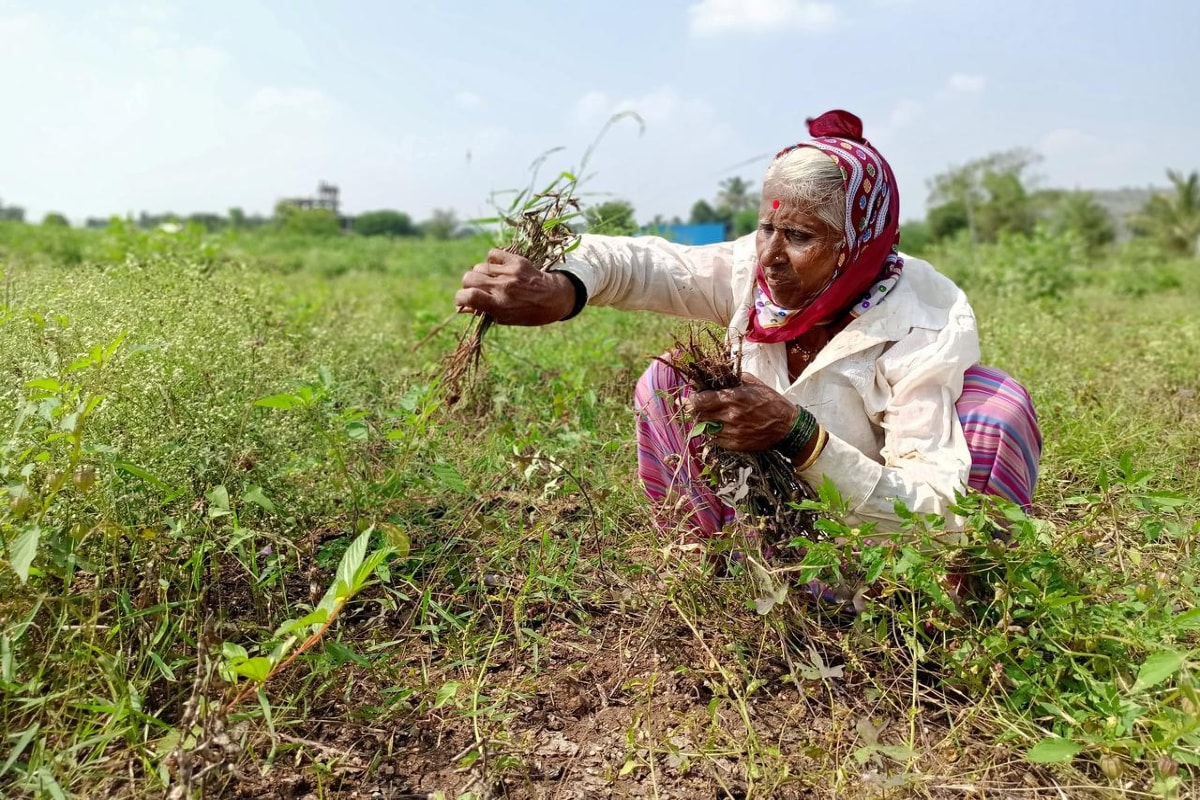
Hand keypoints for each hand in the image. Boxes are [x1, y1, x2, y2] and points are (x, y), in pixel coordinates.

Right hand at [455, 249, 575, 325]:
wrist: (555, 297)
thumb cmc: (528, 312)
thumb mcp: (505, 318)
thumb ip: (483, 311)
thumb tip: (460, 307)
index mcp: (499, 305)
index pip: (468, 296)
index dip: (460, 298)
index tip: (463, 301)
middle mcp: (503, 287)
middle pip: (468, 278)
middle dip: (467, 285)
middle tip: (476, 290)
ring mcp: (510, 272)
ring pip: (479, 267)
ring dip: (480, 274)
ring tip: (490, 280)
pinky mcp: (516, 261)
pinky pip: (492, 254)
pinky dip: (491, 261)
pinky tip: (498, 268)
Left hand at [684, 374, 801, 451]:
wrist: (787, 428)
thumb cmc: (771, 402)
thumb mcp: (754, 384)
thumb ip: (733, 379)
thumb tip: (716, 377)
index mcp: (733, 398)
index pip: (700, 401)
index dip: (691, 399)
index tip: (689, 397)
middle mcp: (730, 416)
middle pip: (698, 415)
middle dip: (693, 410)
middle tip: (692, 406)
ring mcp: (731, 432)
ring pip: (704, 428)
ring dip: (702, 421)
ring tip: (707, 415)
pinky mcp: (734, 445)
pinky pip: (714, 439)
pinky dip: (713, 432)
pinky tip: (719, 426)